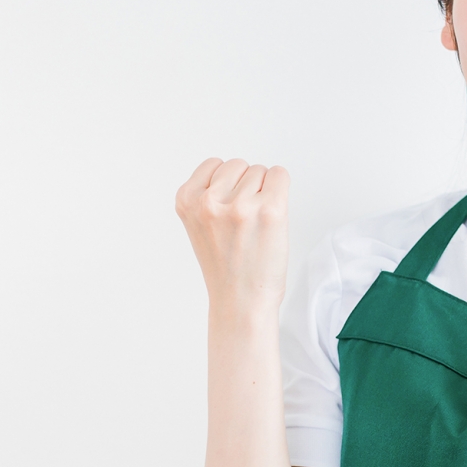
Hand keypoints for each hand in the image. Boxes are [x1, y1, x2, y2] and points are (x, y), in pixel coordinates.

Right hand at [174, 158, 289, 315]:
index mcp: (187, 200)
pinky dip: (280, 189)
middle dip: (244, 187)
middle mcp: (210, 201)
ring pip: (260, 171)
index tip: (227, 211)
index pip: (214, 164)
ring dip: (263, 193)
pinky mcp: (270, 210)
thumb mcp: (198, 225)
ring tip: (255, 225)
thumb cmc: (225, 267)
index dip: (226, 186)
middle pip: (239, 166)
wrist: (241, 301)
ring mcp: (240, 205)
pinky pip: (280, 175)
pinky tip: (272, 216)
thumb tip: (234, 170)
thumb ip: (207, 195)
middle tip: (243, 222)